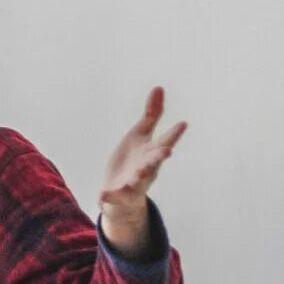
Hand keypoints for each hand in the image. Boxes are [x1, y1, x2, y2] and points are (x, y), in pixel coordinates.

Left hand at [99, 86, 186, 256]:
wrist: (122, 191)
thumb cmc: (135, 159)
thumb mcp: (140, 134)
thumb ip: (152, 114)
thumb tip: (159, 87)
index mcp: (152, 152)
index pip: (165, 141)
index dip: (174, 133)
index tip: (182, 124)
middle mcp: (146, 167)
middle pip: (154, 161)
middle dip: (160, 156)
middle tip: (167, 151)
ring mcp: (133, 182)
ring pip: (138, 180)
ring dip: (139, 176)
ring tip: (137, 174)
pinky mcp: (118, 194)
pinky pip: (114, 197)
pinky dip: (109, 197)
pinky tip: (101, 195)